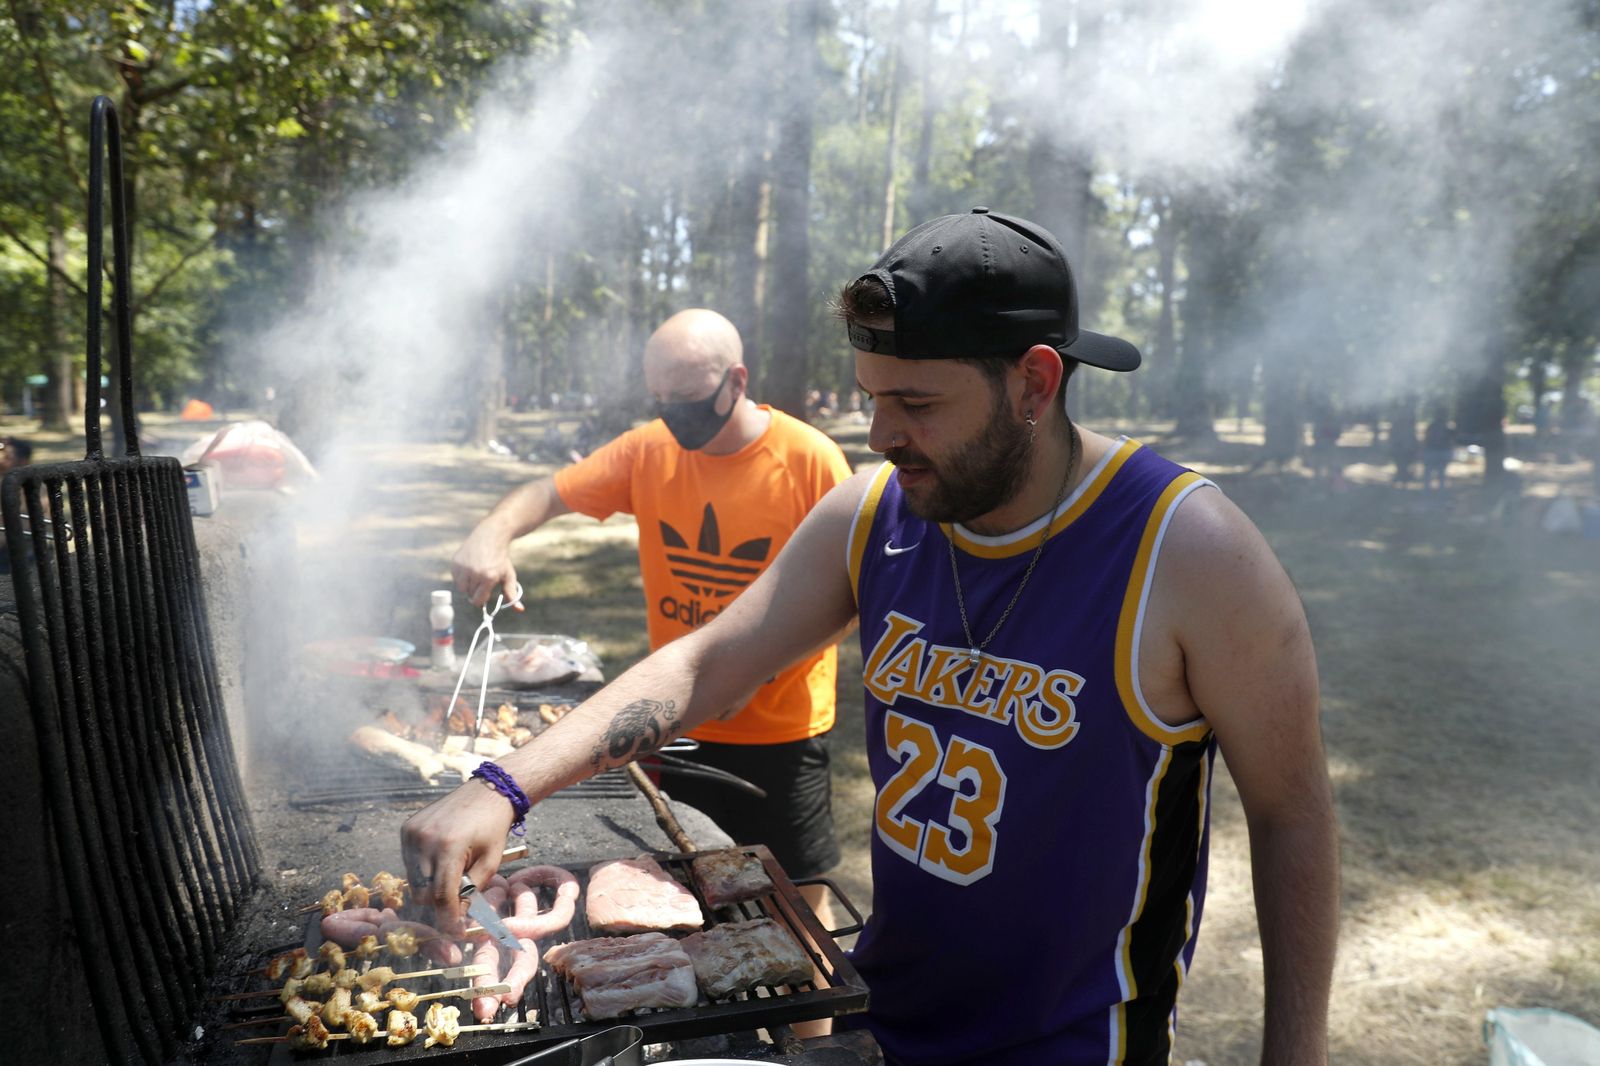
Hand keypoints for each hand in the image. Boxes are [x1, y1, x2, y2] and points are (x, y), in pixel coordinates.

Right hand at [400, 779, 516, 931]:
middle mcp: (424, 840)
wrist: (487, 791)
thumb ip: (472, 893)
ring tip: (451, 870)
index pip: (441, 896)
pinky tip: (441, 857)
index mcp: (449, 847)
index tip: (454, 932)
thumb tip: (457, 920)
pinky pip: (408, 862)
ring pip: (413, 880)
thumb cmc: (493, 828)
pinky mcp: (406, 828)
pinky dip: (423, 868)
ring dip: (430, 885)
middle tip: (457, 896)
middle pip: (423, 892)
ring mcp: (412, 833)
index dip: (448, 918)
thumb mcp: (490, 863)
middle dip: (439, 901)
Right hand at [452, 522, 524, 608]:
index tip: (485, 593)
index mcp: (488, 578)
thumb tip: (520, 610)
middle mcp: (474, 573)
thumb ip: (512, 594)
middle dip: (475, 591)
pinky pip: (455, 578)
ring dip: (468, 585)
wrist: (490, 536)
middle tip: (482, 581)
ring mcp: (463, 567)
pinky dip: (461, 577)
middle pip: (469, 595)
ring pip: (461, 588)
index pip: (478, 601)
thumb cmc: (501, 559)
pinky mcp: (455, 562)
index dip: (481, 599)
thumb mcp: (509, 576)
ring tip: (477, 574)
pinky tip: (470, 567)